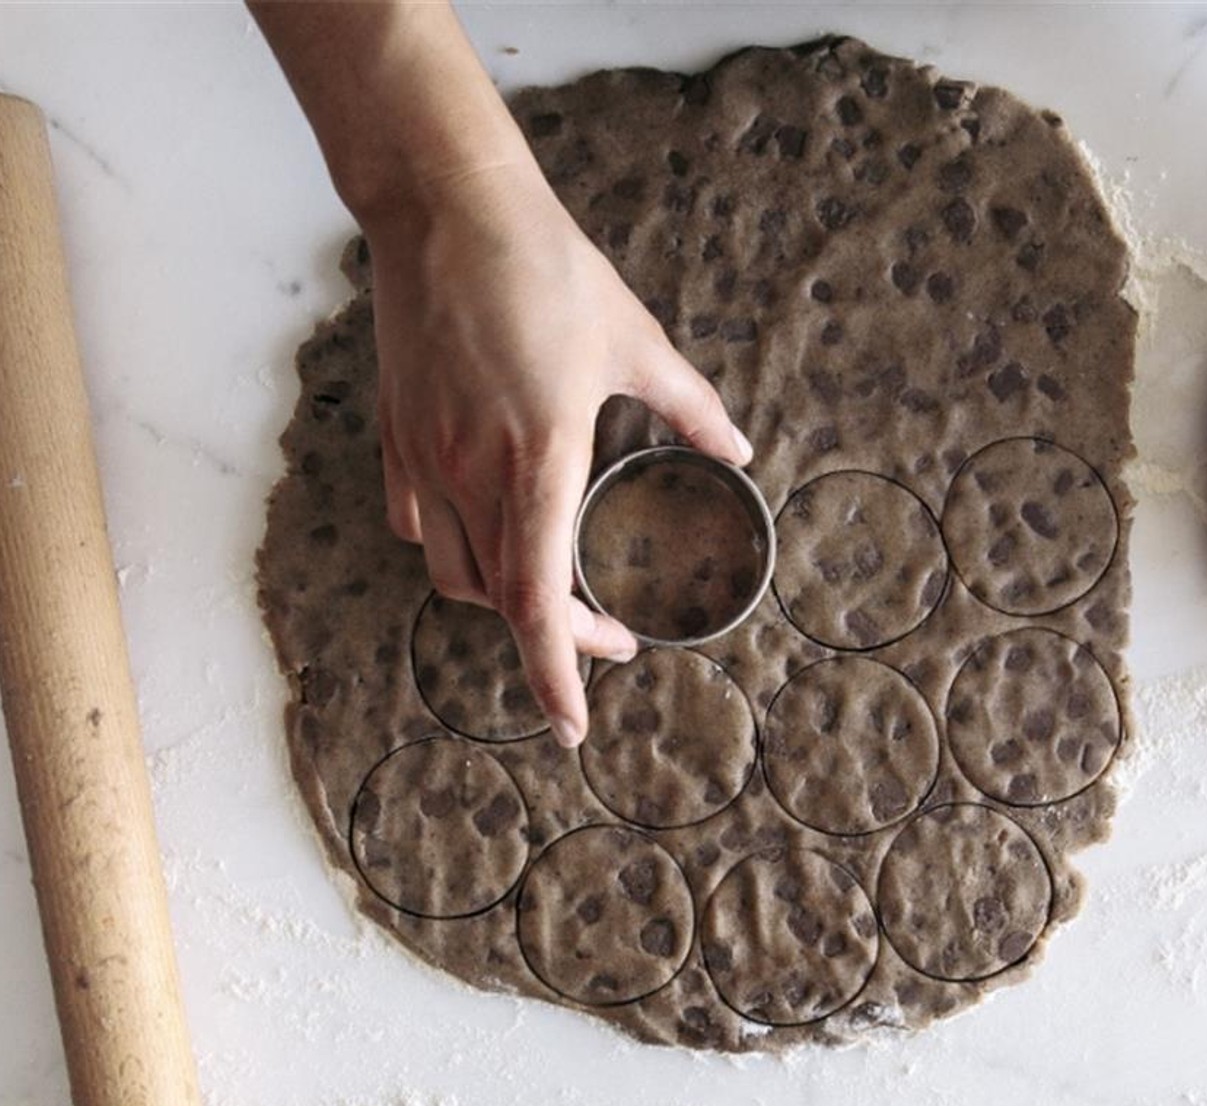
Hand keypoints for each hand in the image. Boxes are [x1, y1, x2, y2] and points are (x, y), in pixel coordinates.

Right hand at [365, 161, 751, 747]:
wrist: (446, 208)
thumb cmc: (547, 270)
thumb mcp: (637, 341)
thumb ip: (692, 410)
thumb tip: (737, 453)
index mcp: (539, 460)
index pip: (538, 603)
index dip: (556, 674)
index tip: (575, 725)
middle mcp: (472, 473)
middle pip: (504, 600)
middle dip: (555, 638)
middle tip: (607, 636)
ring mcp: (426, 457)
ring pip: (455, 572)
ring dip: (504, 599)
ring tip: (551, 590)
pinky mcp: (397, 434)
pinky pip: (418, 523)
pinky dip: (454, 548)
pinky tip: (485, 529)